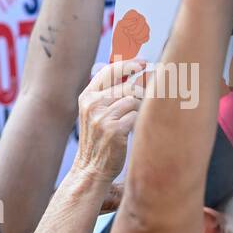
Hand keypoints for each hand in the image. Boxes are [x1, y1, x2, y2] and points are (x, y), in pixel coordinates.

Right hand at [73, 60, 145, 181]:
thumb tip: (134, 73)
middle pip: (128, 87)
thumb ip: (109, 94)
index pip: (109, 71)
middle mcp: (92, 104)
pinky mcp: (114, 129)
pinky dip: (137, 124)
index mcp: (87, 97)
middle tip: (145, 102)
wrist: (91, 169)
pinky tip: (128, 133)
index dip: (128, 65)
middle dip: (141, 94)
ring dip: (138, 111)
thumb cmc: (99, 140)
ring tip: (130, 123)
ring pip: (134, 101)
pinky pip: (136, 116)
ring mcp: (102, 117)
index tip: (142, 63)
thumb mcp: (96, 113)